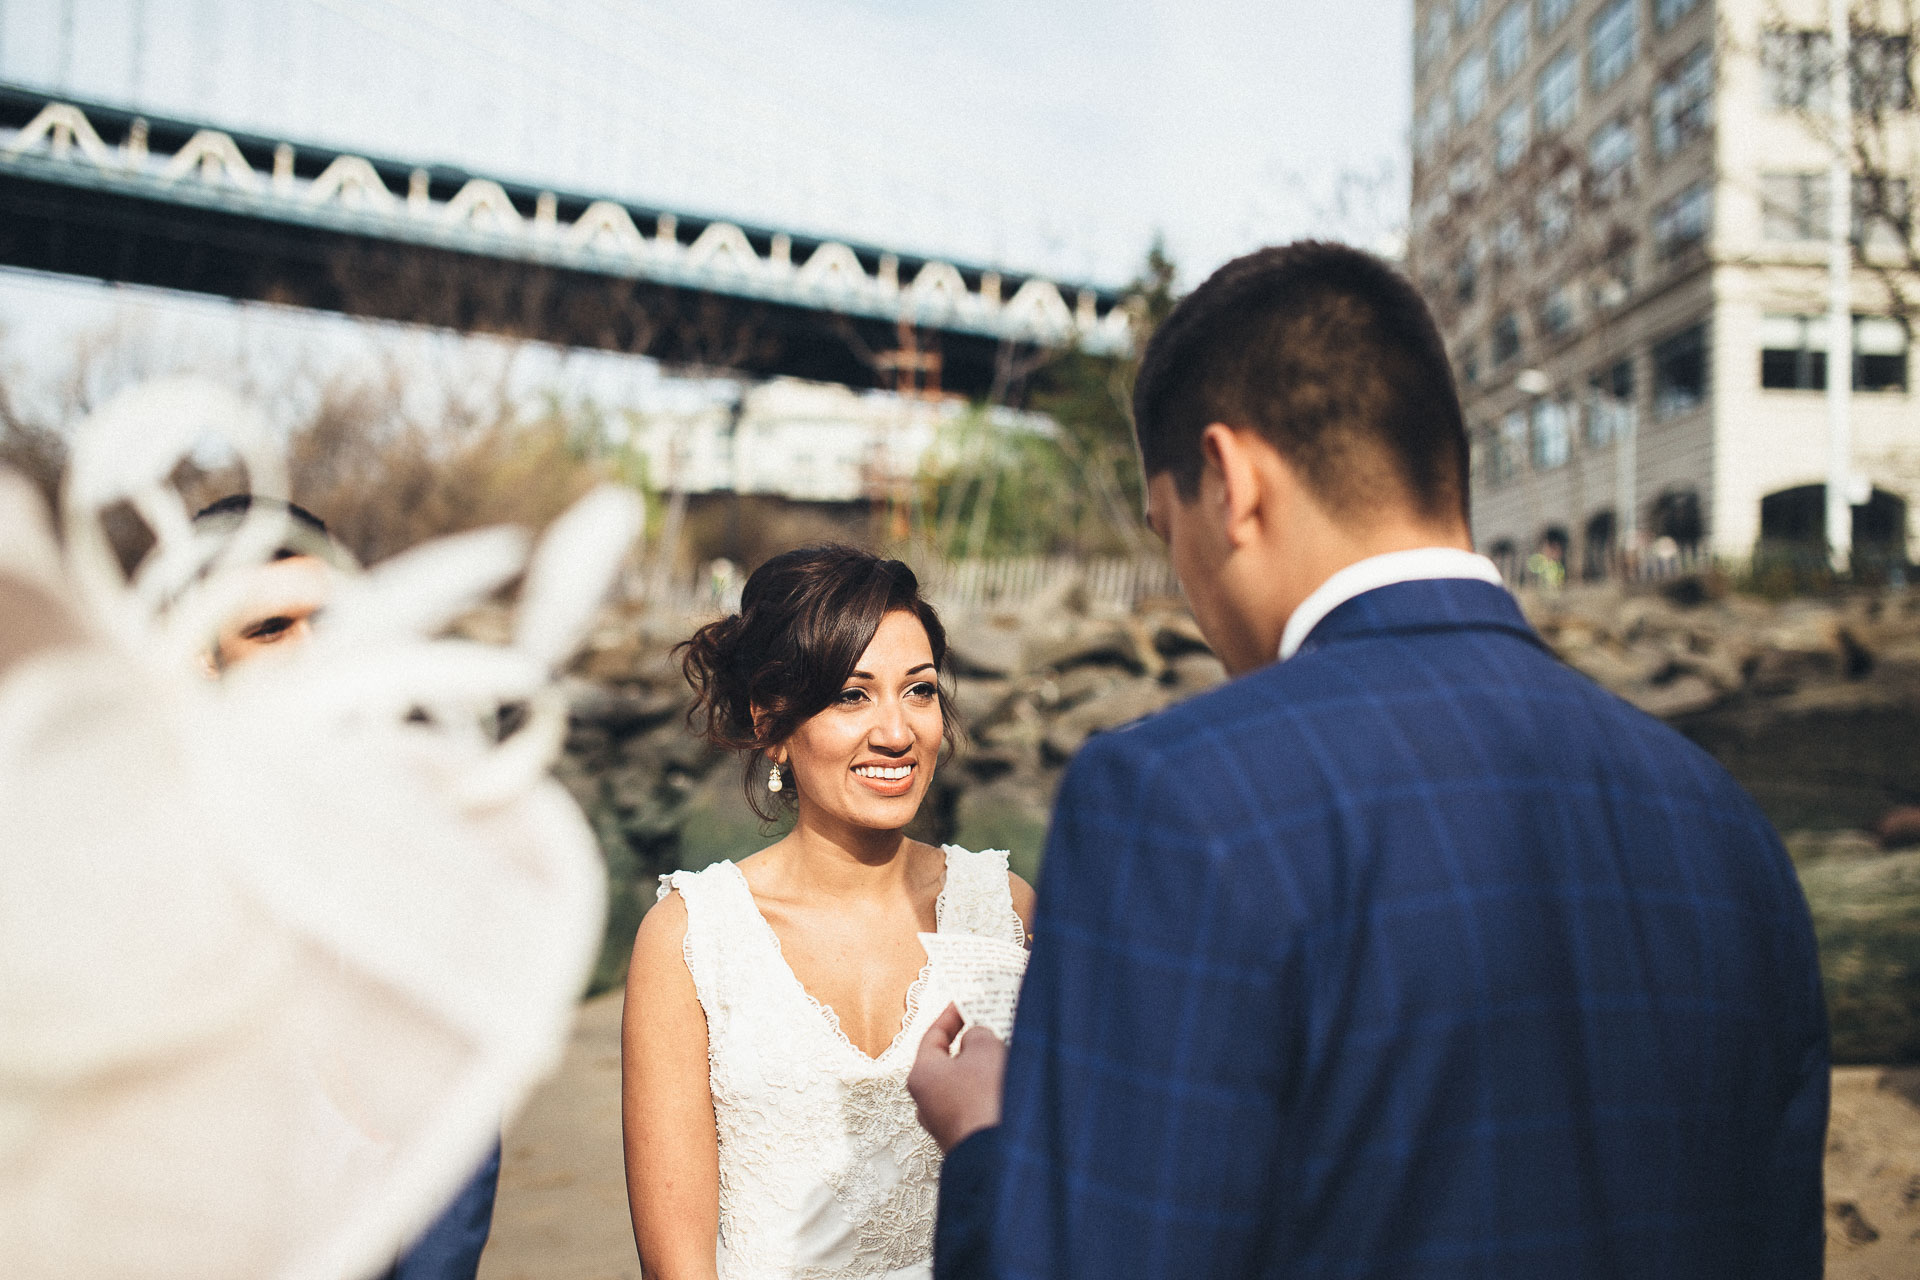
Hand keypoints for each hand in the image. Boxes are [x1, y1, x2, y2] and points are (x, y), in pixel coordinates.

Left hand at [907, 1003, 1005, 1152]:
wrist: (997, 1154)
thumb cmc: (985, 1099)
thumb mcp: (984, 1050)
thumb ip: (977, 1034)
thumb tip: (975, 1038)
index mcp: (921, 1075)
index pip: (932, 1036)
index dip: (950, 1016)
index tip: (965, 1003)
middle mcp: (925, 1101)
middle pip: (946, 1062)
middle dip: (969, 1044)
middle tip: (988, 1026)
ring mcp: (943, 1123)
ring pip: (962, 1085)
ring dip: (981, 1070)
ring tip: (1005, 1054)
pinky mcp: (963, 1138)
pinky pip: (973, 1105)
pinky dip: (987, 1092)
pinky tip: (1007, 1085)